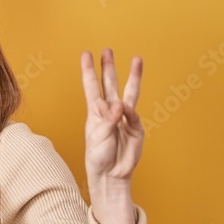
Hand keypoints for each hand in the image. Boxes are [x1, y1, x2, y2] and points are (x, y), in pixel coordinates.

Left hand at [80, 49, 142, 223]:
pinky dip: (130, 113)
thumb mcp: (98, 137)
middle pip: (110, 84)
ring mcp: (124, 118)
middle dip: (109, 67)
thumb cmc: (99, 156)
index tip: (86, 54)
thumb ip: (107, 120)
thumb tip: (119, 106)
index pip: (91, 87)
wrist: (111, 174)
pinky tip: (125, 113)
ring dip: (133, 76)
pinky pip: (134, 115)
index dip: (89, 71)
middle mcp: (109, 111)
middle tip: (107, 50)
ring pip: (129, 92)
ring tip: (137, 60)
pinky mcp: (136, 127)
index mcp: (95, 112)